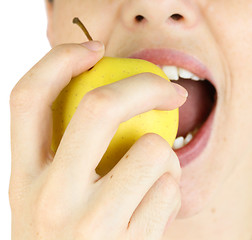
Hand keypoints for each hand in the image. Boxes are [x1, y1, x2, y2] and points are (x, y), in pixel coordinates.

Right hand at [9, 41, 185, 239]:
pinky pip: (171, 188)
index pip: (28, 97)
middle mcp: (47, 198)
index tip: (95, 49)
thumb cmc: (72, 233)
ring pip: (152, 150)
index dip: (60, 60)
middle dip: (143, 84)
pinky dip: (173, 187)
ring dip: (166, 156)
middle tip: (167, 89)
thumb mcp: (53, 189)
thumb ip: (70, 146)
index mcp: (22, 175)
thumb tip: (107, 93)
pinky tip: (154, 207)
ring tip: (153, 177)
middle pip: (99, 107)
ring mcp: (88, 226)